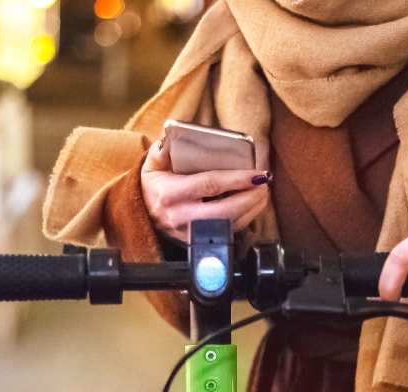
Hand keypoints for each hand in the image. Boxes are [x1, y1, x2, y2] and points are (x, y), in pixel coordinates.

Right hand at [141, 138, 270, 241]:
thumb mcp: (152, 166)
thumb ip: (162, 150)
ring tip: (263, 192)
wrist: (142, 217)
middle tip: (264, 183)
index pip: (210, 185)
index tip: (256, 173)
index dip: (237, 179)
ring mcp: (191, 232)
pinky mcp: (199, 240)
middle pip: (226, 211)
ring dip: (253, 209)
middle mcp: (182, 216)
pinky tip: (253, 204)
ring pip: (230, 225)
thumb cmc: (152, 187)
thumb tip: (174, 136)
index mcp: (171, 194)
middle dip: (251, 198)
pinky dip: (246, 218)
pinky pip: (228, 232)